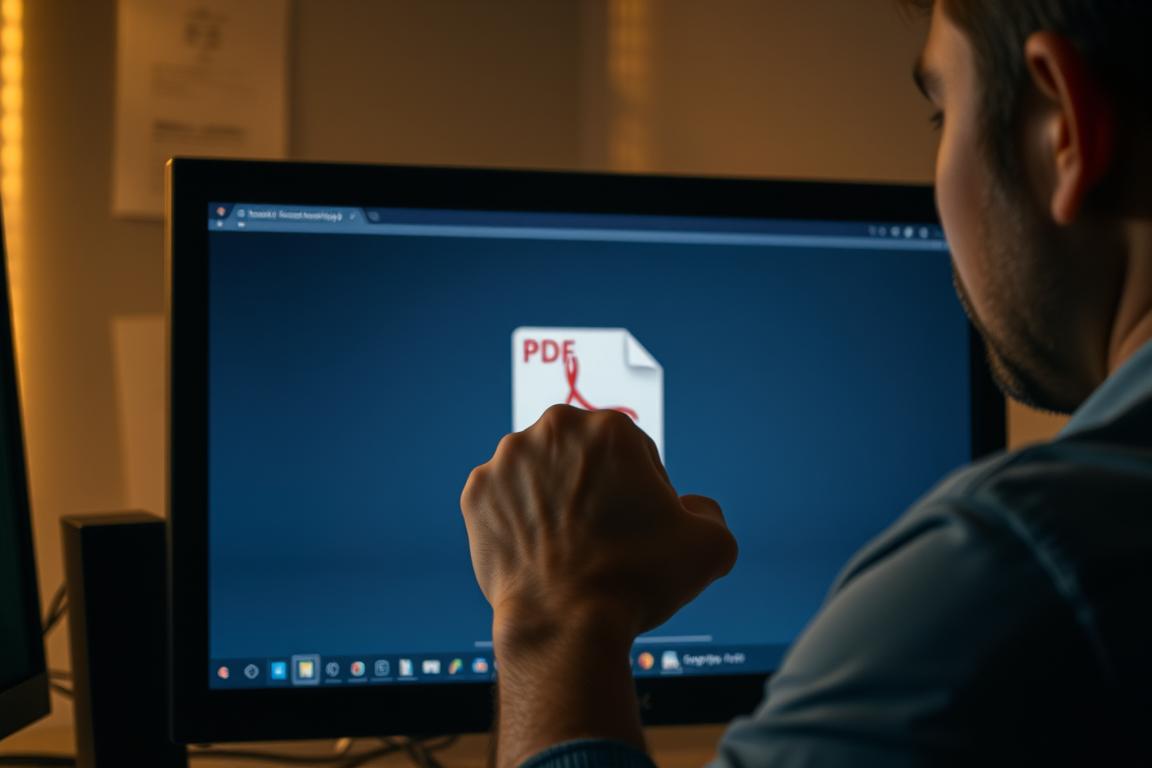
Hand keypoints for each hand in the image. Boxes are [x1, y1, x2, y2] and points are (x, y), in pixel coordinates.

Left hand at [461, 404, 737, 652]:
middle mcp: (552, 429)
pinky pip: (504, 500)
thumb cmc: (637, 581)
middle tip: (601, 537)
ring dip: (553, 499)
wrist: (564, 625)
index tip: (636, 529)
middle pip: (583, 458)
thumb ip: (710, 513)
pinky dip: (518, 520)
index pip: (633, 456)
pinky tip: (535, 550)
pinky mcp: (476, 492)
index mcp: (608, 428)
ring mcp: (507, 460)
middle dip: (594, 489)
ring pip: (540, 474)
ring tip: (566, 546)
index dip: (642, 494)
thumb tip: (691, 507)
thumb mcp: (710, 547)